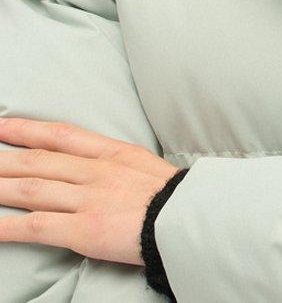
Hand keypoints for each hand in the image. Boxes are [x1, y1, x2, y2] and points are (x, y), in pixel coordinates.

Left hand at [0, 116, 178, 264]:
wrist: (189, 218)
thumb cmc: (172, 197)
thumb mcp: (144, 165)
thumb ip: (115, 163)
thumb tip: (94, 165)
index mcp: (112, 152)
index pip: (62, 134)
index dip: (28, 128)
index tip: (4, 125)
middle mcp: (95, 171)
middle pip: (39, 160)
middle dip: (4, 156)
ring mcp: (88, 198)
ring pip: (32, 188)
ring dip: (0, 186)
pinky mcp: (84, 229)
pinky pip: (37, 226)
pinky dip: (8, 226)